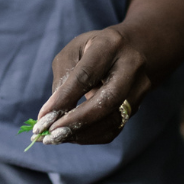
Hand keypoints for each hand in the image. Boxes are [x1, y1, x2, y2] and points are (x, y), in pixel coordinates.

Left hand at [28, 27, 155, 145]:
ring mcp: (139, 87)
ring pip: (113, 119)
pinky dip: (90, 136)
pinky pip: (114, 128)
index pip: (86, 76)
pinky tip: (72, 136)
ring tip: (55, 138)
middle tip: (52, 134)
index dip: (64, 99)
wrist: (135, 48)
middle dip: (78, 121)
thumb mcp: (73, 52)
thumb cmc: (94, 49)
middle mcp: (131, 66)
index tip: (43, 118)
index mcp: (110, 45)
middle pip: (109, 100)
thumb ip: (63, 79)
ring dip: (81, 134)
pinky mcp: (138, 105)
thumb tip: (53, 114)